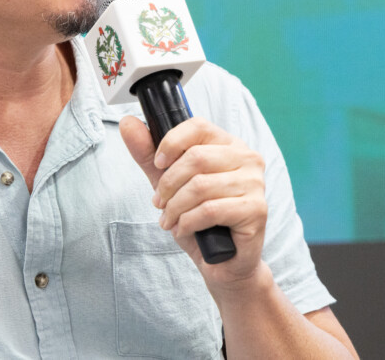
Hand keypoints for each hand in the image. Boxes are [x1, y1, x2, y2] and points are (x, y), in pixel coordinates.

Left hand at [119, 115, 269, 289]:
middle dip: (168, 184)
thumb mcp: (169, 183)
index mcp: (229, 144)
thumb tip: (128, 123)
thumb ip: (149, 154)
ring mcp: (255, 183)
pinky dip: (188, 222)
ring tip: (169, 220)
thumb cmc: (199, 219)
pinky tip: (183, 230)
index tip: (157, 164)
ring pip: (200, 186)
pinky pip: (210, 210)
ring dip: (175, 207)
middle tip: (160, 203)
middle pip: (196, 157)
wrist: (222, 262)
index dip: (171, 143)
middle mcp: (247, 158)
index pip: (198, 126)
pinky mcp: (256, 210)